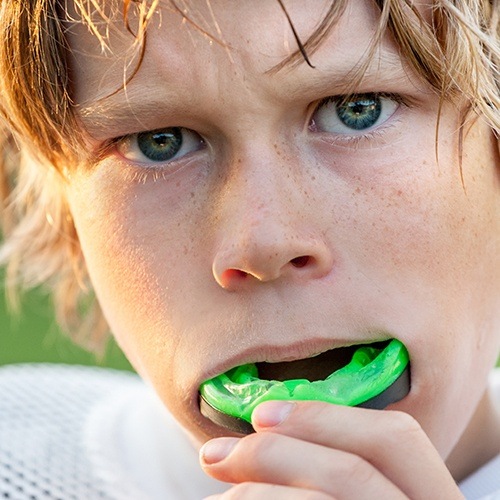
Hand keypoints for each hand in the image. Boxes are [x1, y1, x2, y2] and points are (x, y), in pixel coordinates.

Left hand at [200, 401, 463, 498]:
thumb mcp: (360, 491)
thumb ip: (333, 471)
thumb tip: (266, 431)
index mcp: (433, 498)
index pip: (396, 439)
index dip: (325, 417)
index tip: (260, 414)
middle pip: (353, 471)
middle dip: (274, 452)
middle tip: (214, 455)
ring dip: (257, 492)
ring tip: (220, 497)